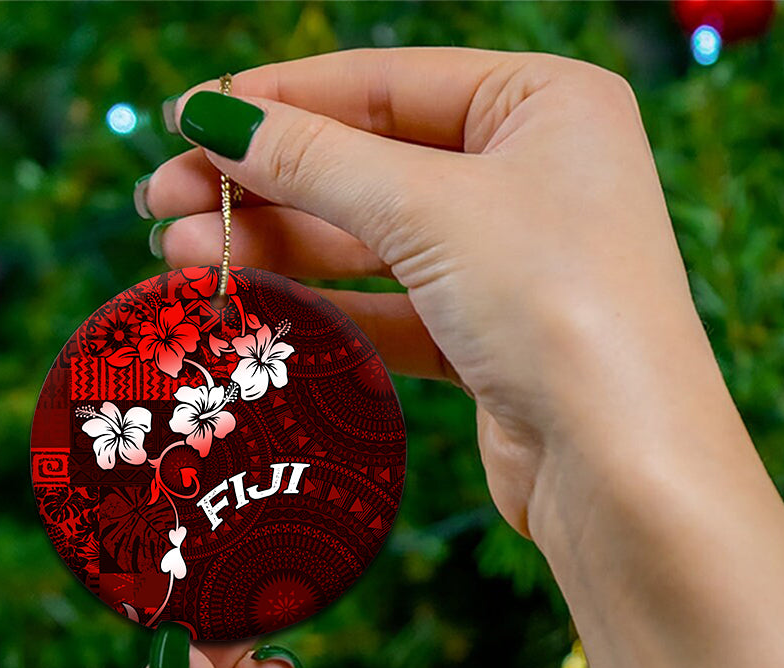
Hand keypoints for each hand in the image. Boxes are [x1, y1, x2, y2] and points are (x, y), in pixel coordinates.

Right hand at [143, 47, 717, 544]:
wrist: (622, 468)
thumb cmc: (556, 305)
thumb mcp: (429, 209)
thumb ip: (315, 160)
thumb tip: (213, 116)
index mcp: (545, 103)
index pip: (385, 83)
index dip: (279, 101)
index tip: (184, 119)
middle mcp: (535, 174)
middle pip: (370, 163)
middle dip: (264, 184)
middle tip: (161, 203)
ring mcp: (514, 262)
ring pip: (374, 241)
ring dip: (279, 248)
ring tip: (180, 259)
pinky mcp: (492, 340)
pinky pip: (392, 308)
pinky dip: (323, 308)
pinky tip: (249, 306)